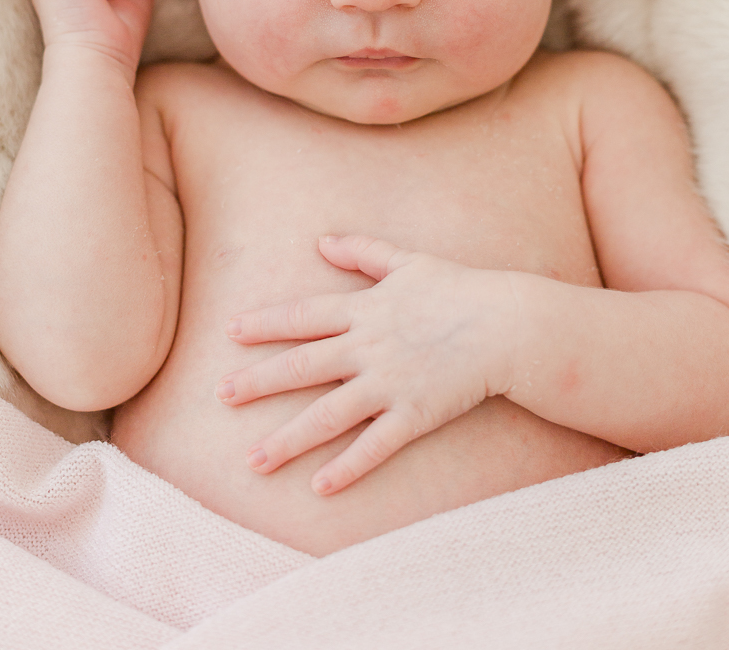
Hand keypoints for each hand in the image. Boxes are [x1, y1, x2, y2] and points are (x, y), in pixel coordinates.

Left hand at [218, 235, 516, 494]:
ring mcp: (389, 383)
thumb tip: (322, 240)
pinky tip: (319, 488)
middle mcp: (368, 347)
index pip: (303, 316)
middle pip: (302, 366)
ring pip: (327, 415)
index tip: (230, 331)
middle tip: (220, 396)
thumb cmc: (459, 288)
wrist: (507, 324)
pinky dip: (347, 468)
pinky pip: (374, 446)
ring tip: (253, 460)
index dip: (265, 324)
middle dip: (258, 382)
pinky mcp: (414, 414)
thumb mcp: (407, 260)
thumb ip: (363, 251)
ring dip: (288, 439)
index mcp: (364, 309)